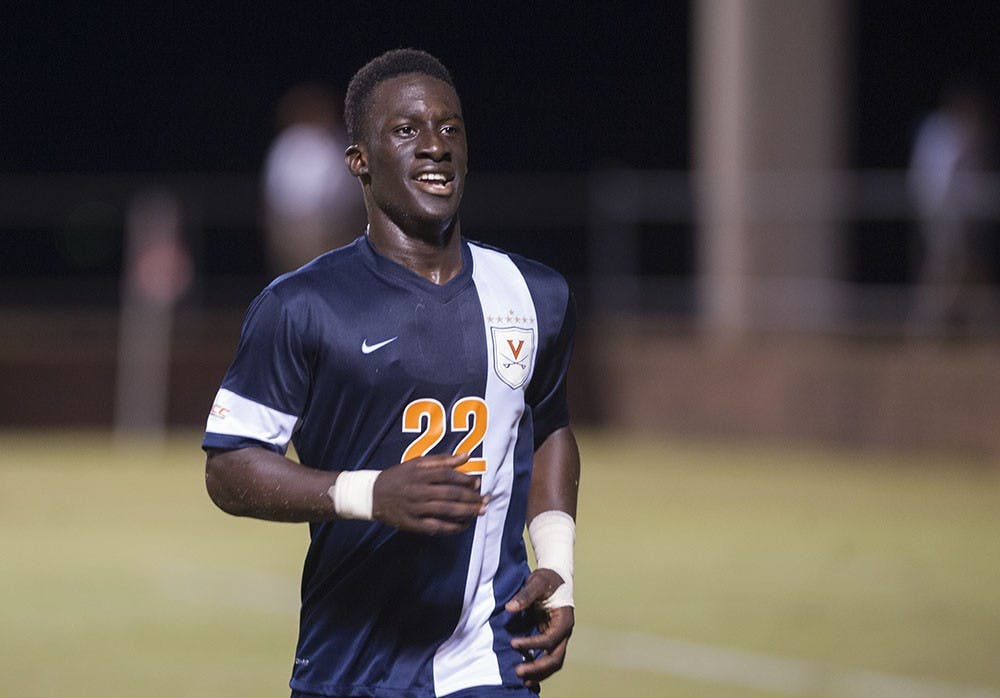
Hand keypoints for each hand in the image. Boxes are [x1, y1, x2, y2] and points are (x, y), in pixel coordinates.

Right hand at [372, 452, 488, 534]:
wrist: (371, 495)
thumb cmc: (398, 476)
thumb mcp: (416, 463)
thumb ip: (441, 460)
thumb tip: (466, 455)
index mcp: (419, 474)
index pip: (447, 475)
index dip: (464, 479)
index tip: (478, 483)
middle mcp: (418, 491)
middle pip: (449, 494)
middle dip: (471, 498)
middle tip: (486, 499)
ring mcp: (415, 509)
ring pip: (445, 511)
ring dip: (466, 512)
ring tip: (481, 511)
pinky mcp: (412, 524)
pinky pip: (436, 527)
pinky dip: (452, 527)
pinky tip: (464, 525)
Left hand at [506, 568, 573, 687]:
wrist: (555, 576)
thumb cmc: (547, 578)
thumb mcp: (537, 582)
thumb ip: (525, 596)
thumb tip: (510, 608)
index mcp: (564, 619)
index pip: (549, 640)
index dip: (532, 644)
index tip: (513, 643)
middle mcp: (564, 632)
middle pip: (555, 658)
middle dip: (537, 668)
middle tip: (518, 672)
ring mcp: (559, 637)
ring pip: (554, 662)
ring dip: (539, 672)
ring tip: (522, 680)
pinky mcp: (552, 638)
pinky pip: (548, 657)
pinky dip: (539, 667)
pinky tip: (526, 674)